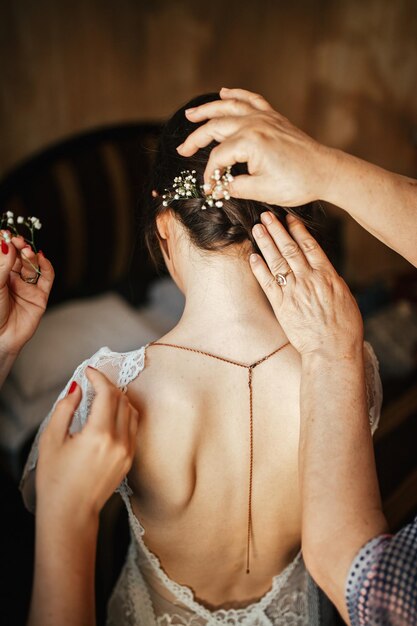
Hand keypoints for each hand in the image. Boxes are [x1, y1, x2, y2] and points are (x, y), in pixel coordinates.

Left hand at [0, 232, 53, 356]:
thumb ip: (2, 264)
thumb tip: (8, 244)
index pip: (5, 253)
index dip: (6, 242)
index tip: (6, 234)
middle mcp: (12, 279)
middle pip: (19, 256)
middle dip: (18, 246)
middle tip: (17, 240)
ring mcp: (27, 287)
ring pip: (32, 265)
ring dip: (30, 255)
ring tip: (26, 250)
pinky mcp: (40, 296)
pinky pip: (46, 278)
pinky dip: (46, 266)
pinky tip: (41, 257)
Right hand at [36, 368, 138, 519]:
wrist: (70, 513)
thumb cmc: (57, 481)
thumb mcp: (52, 440)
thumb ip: (65, 409)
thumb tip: (77, 389)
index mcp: (99, 435)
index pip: (107, 394)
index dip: (99, 378)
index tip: (89, 372)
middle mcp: (119, 441)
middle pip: (121, 399)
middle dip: (108, 385)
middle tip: (94, 381)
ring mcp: (128, 451)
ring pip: (131, 411)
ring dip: (119, 398)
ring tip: (102, 396)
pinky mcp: (130, 459)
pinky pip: (133, 427)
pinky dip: (125, 414)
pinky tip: (111, 414)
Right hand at [178, 87, 337, 206]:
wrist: (325, 171)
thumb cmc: (297, 182)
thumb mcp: (262, 191)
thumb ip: (236, 187)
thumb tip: (220, 186)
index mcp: (250, 142)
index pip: (218, 157)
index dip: (210, 174)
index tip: (208, 188)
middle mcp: (255, 124)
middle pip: (216, 127)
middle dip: (196, 139)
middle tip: (182, 149)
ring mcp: (265, 117)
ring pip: (229, 107)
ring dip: (208, 109)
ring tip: (191, 114)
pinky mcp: (274, 117)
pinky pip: (251, 99)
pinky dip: (236, 94)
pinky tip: (224, 92)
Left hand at [249, 211, 362, 359]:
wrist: (332, 349)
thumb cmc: (344, 327)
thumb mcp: (344, 296)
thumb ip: (330, 280)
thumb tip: (323, 270)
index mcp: (327, 275)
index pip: (310, 246)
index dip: (297, 230)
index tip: (289, 218)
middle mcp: (309, 279)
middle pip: (290, 249)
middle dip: (277, 230)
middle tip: (266, 215)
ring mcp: (294, 292)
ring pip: (277, 261)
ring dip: (266, 243)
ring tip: (257, 229)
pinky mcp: (281, 306)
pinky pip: (267, 283)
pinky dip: (259, 269)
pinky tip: (253, 256)